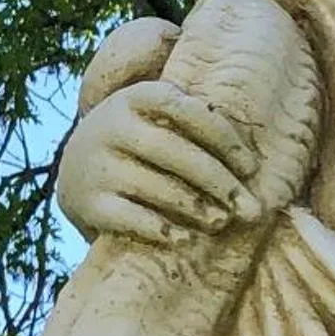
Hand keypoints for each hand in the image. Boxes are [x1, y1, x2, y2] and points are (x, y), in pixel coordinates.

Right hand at [55, 77, 263, 247]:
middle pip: (176, 153)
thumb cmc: (139, 140)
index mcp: (136, 97)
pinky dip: (163, 230)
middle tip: (251, 209)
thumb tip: (259, 135)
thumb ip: (193, 115)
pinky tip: (186, 238)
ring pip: (157, 188)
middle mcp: (113, 125)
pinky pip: (133, 219)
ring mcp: (99, 165)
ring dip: (197, 208)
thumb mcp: (154, 114)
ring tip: (224, 222)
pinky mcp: (90, 203)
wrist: (75, 169)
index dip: (223, 137)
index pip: (186, 109)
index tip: (252, 166)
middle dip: (219, 182)